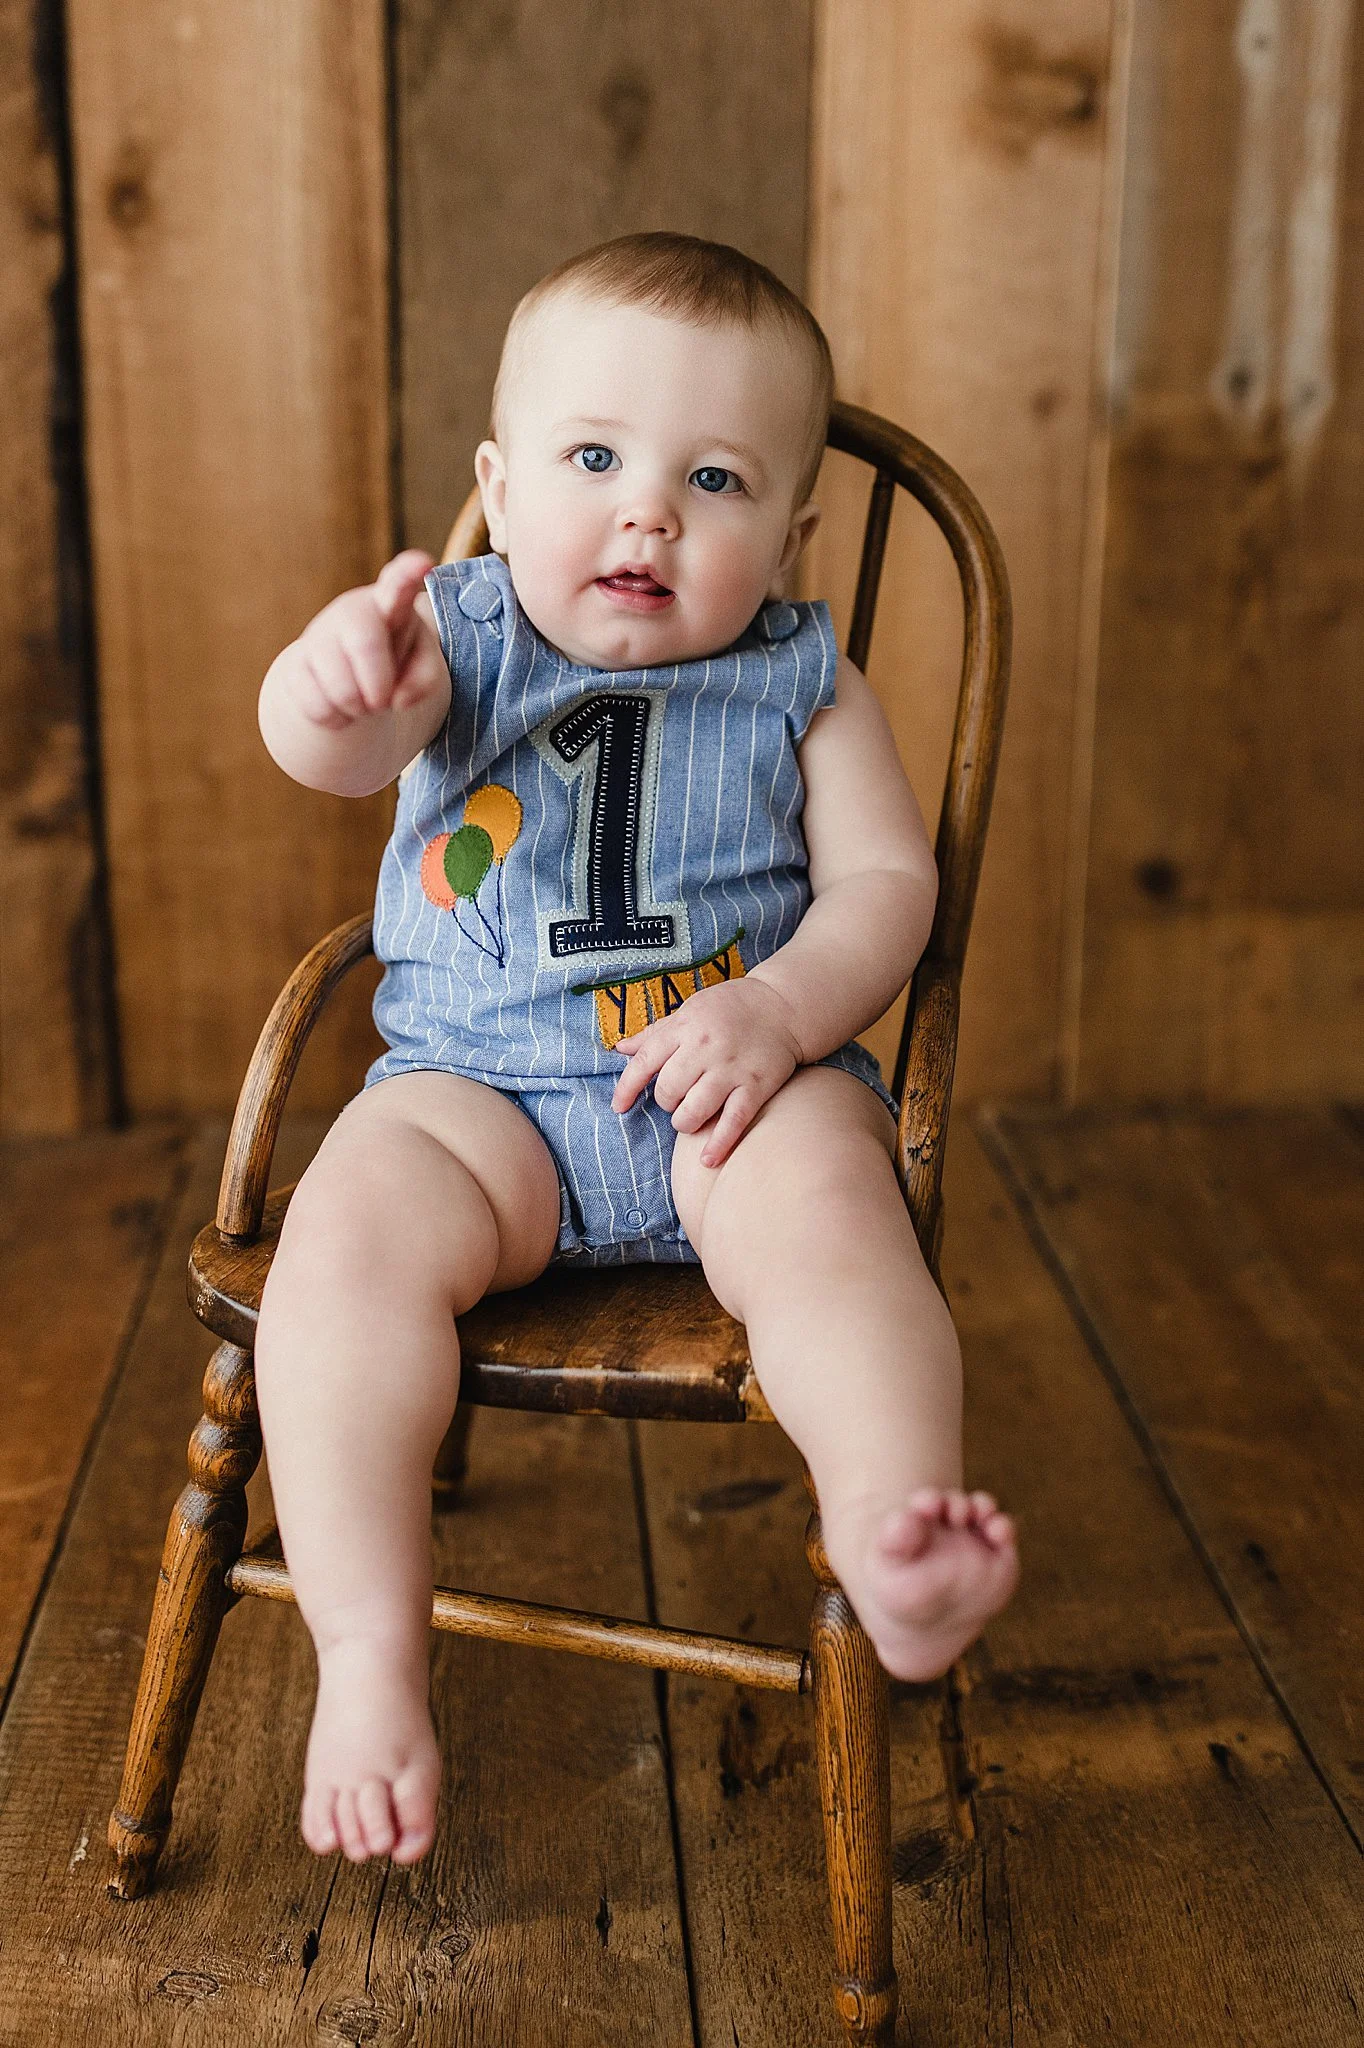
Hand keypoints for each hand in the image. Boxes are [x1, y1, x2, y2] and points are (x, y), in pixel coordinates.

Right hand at [290, 549, 443, 730]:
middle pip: (365, 644)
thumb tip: (397, 697)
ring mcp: (319, 637)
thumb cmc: (393, 662)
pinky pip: (318, 707)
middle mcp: (352, 613)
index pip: (398, 583)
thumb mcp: (421, 666)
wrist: (347, 677)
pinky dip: (337, 720)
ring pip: (341, 689)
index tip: (422, 563)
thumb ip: (425, 678)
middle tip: (382, 699)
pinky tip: (339, 705)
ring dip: (359, 709)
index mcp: (391, 604)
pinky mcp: (295, 665)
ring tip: (362, 699)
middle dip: (379, 687)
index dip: (408, 574)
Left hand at [611, 976, 803, 1167]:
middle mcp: (705, 1048)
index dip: (627, 1088)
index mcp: (685, 1027)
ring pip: (694, 1111)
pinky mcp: (756, 1086)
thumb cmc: (730, 1008)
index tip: (618, 1107)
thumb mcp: (689, 1011)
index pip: (644, 1062)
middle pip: (668, 1091)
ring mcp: (731, 1069)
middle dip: (666, 1102)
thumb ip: (655, 1033)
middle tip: (677, 1099)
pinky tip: (708, 1159)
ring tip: (690, 1119)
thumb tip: (620, 1048)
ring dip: (685, 1122)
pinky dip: (719, 1144)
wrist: (784, 1006)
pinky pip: (733, 1121)